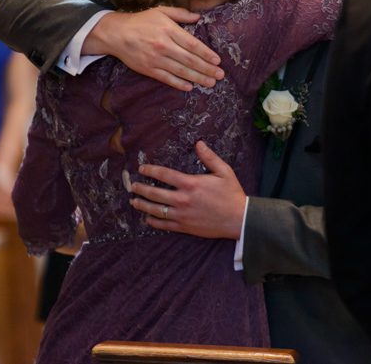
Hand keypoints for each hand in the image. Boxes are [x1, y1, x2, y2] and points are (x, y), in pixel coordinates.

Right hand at [85, 7, 224, 90]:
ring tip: (210, 83)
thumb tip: (198, 17)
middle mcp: (163, 45)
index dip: (206, 54)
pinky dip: (178, 83)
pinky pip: (166, 78)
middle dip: (206, 68)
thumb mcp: (160, 11)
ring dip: (197, 78)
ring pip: (180, 71)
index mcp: (168, 30)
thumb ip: (180, 14)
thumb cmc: (141, 21)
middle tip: (220, 75)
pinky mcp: (148, 69)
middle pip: (189, 59)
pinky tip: (189, 87)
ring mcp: (155, 59)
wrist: (116, 34)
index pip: (192, 44)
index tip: (217, 60)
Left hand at [129, 141, 245, 238]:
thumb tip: (199, 143)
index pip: (164, 174)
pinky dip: (154, 222)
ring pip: (156, 210)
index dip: (151, 170)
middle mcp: (183, 199)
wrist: (238, 219)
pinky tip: (147, 219)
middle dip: (141, 188)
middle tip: (132, 186)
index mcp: (190, 184)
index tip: (141, 169)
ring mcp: (182, 215)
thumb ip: (210, 157)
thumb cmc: (232, 194)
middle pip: (155, 193)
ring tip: (134, 202)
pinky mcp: (185, 227)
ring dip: (143, 205)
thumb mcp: (224, 171)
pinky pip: (165, 225)